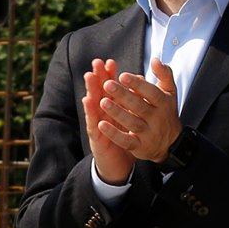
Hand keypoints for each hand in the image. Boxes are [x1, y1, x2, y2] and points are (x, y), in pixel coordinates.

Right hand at [82, 59, 133, 186]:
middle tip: (97, 62)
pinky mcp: (96, 138)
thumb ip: (133, 103)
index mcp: (112, 110)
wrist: (118, 166)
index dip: (109, 76)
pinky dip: (90, 111)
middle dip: (98, 77)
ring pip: (93, 105)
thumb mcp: (129, 121)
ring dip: (91, 89)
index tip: (111, 61)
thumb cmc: (123, 140)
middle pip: (99, 93)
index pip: (110, 90)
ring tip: (89, 75)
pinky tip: (88, 100)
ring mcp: (97, 126)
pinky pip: (93, 123)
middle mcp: (102, 116)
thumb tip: (140, 84)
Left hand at [96, 60, 182, 163]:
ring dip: (117, 112)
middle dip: (123, 95)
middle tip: (107, 84)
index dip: (138, 84)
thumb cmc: (166, 111)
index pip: (152, 92)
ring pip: (132, 123)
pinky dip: (114, 134)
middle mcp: (157, 118)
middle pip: (139, 106)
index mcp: (164, 102)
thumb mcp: (169, 92)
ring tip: (102, 102)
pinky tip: (101, 124)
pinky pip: (126, 141)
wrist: (171, 143)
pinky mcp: (140, 146)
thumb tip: (155, 59)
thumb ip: (164, 74)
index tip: (123, 76)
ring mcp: (148, 133)